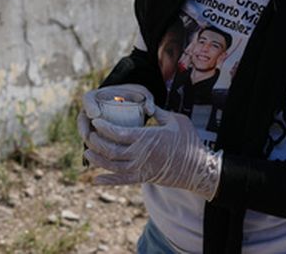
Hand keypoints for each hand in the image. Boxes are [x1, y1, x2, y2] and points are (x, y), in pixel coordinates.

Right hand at [76, 84, 155, 142]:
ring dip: (87, 141)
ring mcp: (92, 121)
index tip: (95, 114)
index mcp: (100, 95)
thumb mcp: (143, 96)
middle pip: (82, 118)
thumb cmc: (136, 97)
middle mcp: (92, 108)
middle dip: (83, 127)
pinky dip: (93, 149)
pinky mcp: (97, 133)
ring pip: (85, 132)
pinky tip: (98, 159)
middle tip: (88, 135)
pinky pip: (92, 142)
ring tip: (91, 150)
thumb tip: (149, 110)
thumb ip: (147, 100)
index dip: (89, 106)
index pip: (88, 98)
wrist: (133, 103)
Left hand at [83, 106, 222, 200]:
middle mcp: (140, 155)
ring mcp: (141, 168)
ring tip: (87, 152)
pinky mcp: (143, 179)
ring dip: (98, 160)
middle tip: (88, 135)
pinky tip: (95, 180)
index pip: (118, 133)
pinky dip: (108, 181)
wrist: (198, 169)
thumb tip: (147, 104)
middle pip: (111, 150)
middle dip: (96, 142)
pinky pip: (122, 181)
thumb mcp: (175, 120)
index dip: (104, 128)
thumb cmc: (189, 141)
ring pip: (113, 166)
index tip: (95, 121)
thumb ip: (158, 112)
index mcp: (146, 138)